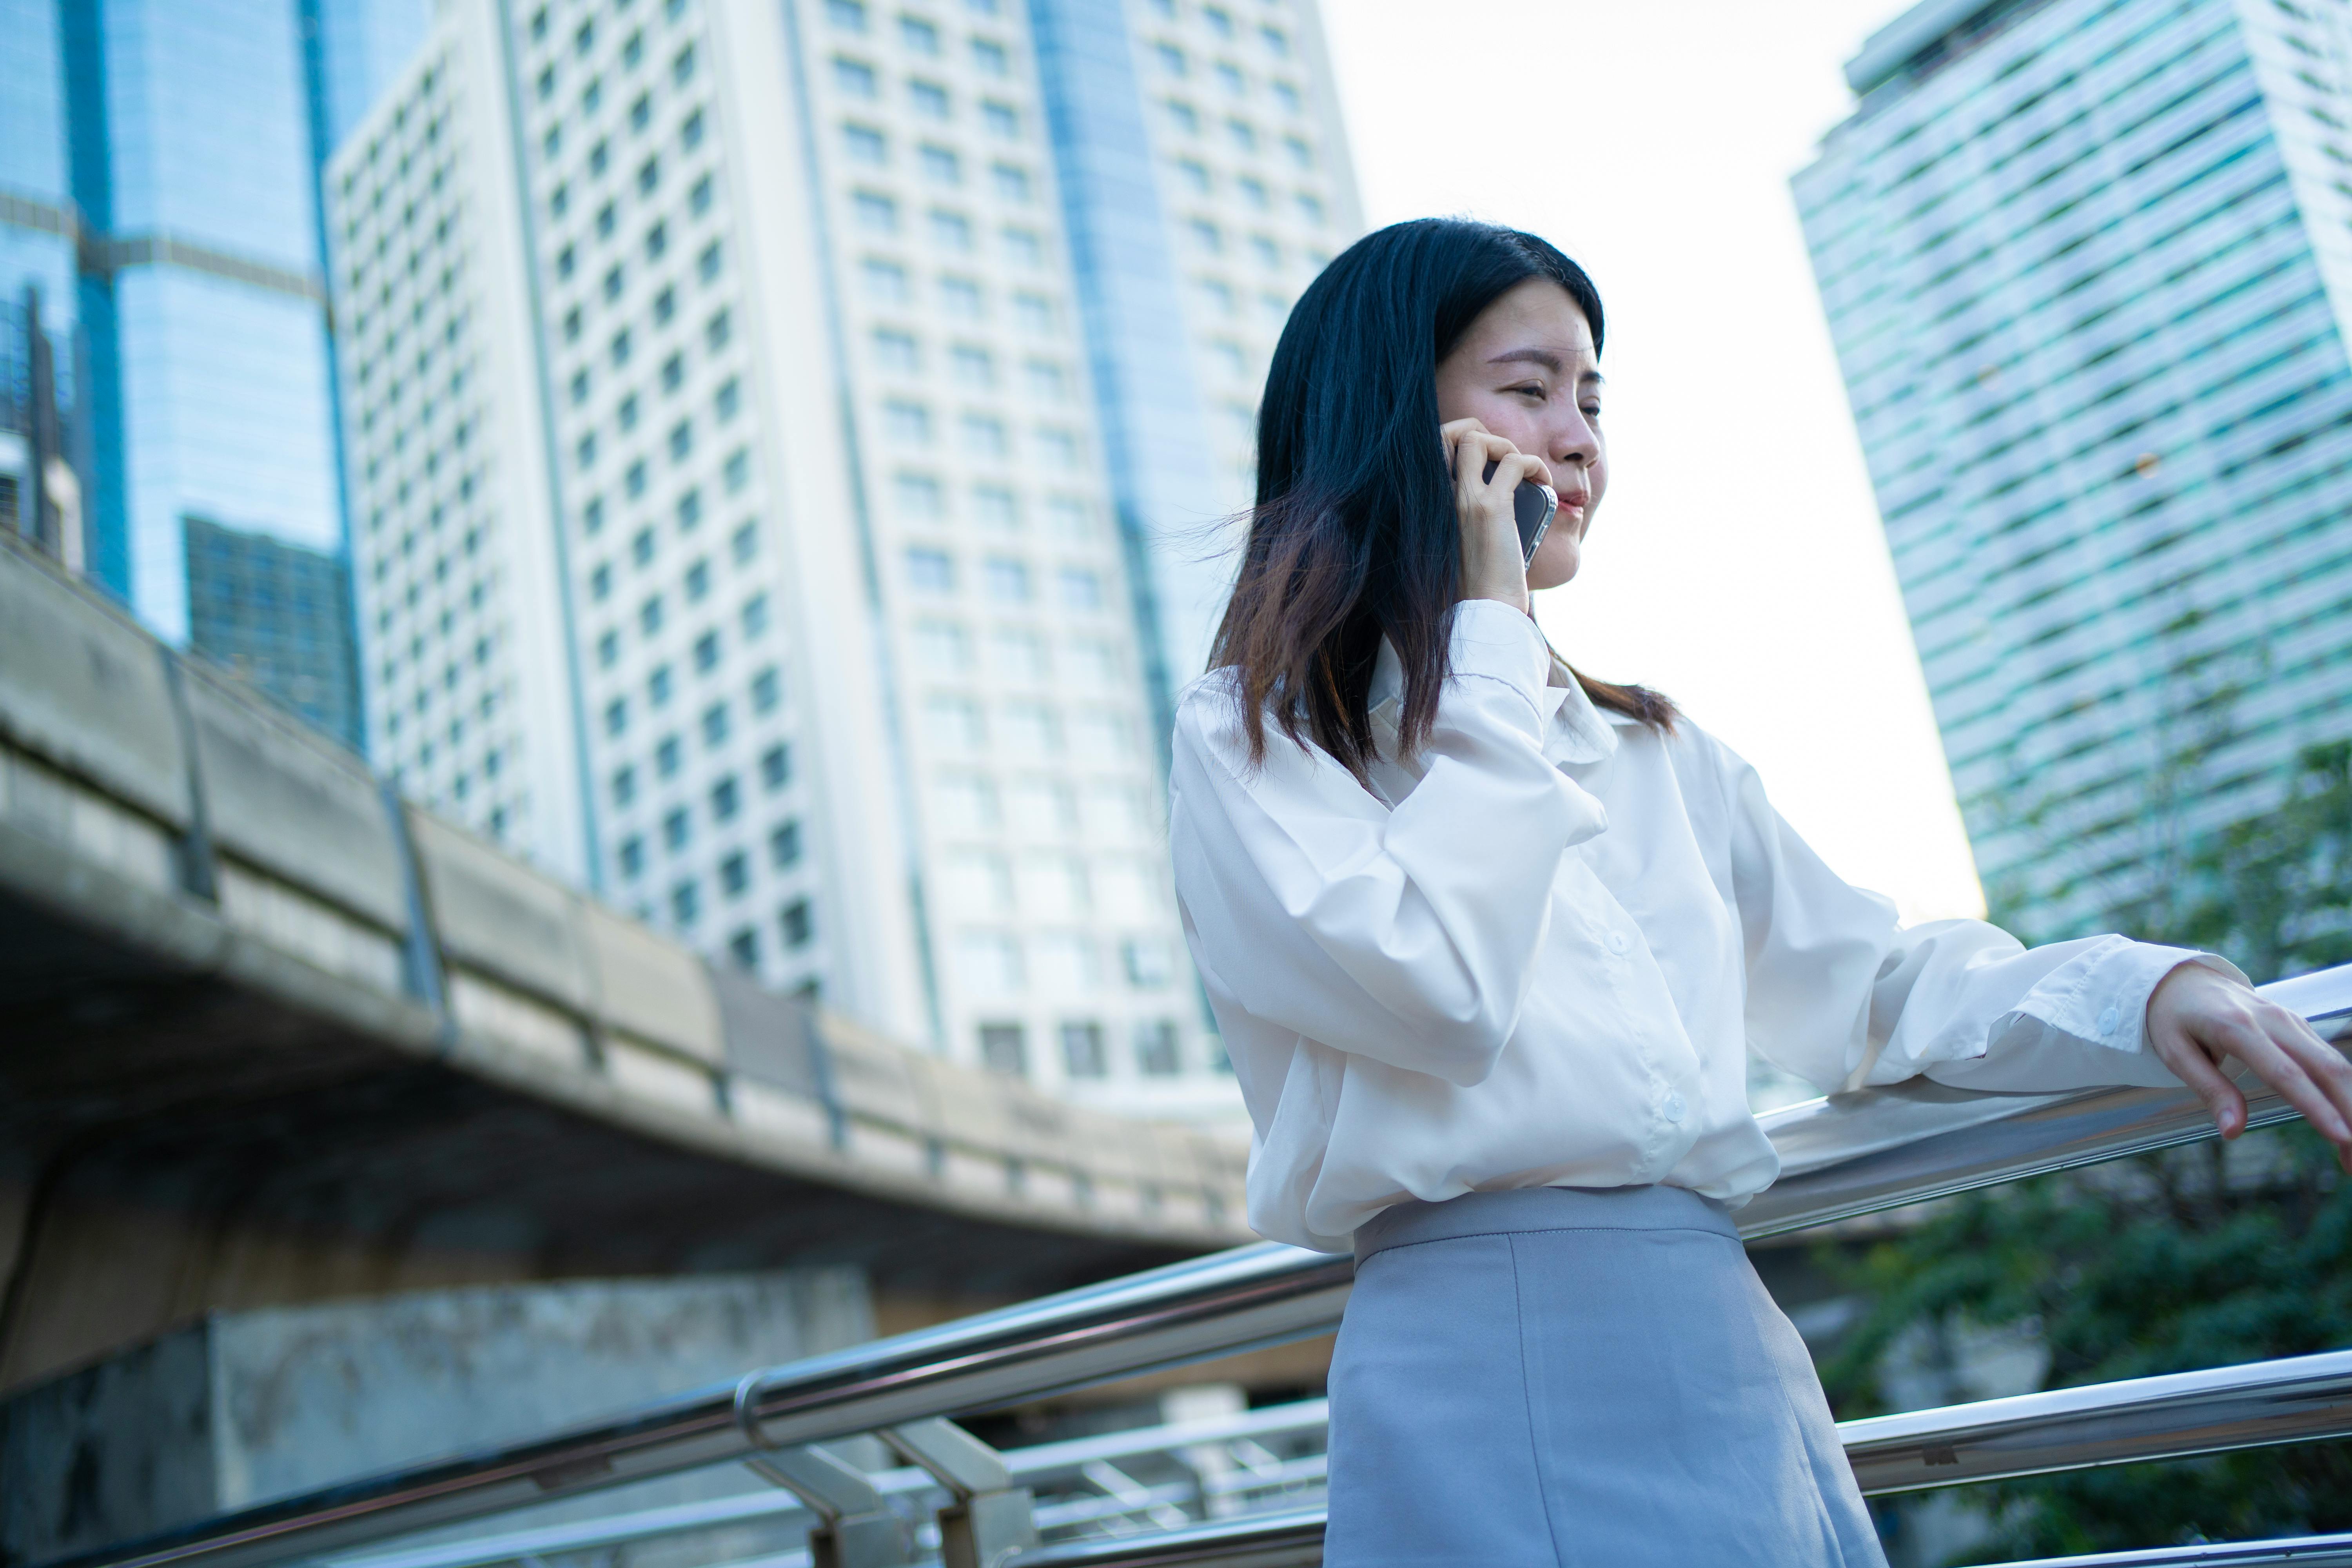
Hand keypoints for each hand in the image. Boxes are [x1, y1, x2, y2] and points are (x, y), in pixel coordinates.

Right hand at [1442, 418, 1550, 613]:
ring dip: (1507, 446)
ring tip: (1524, 472)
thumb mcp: (1463, 538)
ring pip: (1476, 437)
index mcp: (1431, 503)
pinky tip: (1542, 483)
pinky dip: (1534, 465)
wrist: (1482, 609)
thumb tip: (1501, 490)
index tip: (1489, 462)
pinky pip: (1514, 462)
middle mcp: (1440, 495)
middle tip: (1505, 459)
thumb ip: (1468, 513)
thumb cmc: (1477, 581)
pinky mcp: (1491, 508)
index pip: (1433, 446)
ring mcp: (1463, 500)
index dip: (1461, 439)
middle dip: (1481, 431)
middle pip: (1448, 431)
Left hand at [2145, 963, 2351, 1169]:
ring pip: (2336, 1065)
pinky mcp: (2298, 1026)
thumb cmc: (2174, 1018)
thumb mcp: (2175, 1052)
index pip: (2286, 1073)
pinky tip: (2345, 1122)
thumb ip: (2209, 1089)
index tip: (2341, 1137)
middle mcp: (2273, 1021)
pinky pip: (2329, 1061)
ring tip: (2351, 1154)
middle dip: (2350, 1114)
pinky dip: (2345, 1093)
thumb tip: (2233, 1131)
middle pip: (2326, 1069)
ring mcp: (2290, 1021)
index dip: (2317, 1107)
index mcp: (2237, 1027)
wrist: (2183, 980)